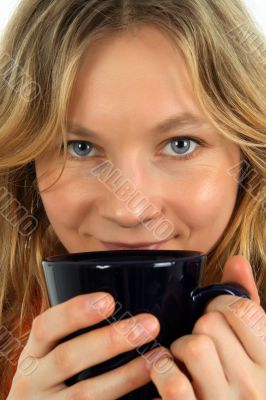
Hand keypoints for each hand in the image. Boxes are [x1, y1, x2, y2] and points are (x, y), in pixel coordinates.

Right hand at [7, 292, 159, 398]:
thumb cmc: (51, 381)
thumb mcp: (48, 358)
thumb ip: (72, 338)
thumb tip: (117, 306)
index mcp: (31, 355)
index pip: (45, 327)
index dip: (74, 312)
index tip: (108, 300)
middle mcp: (32, 382)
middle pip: (68, 358)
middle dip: (111, 340)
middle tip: (150, 324)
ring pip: (86, 394)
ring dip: (126, 374)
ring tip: (158, 357)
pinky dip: (123, 399)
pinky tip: (150, 392)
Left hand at [146, 256, 265, 398]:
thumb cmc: (244, 389)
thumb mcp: (257, 350)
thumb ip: (249, 303)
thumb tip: (237, 260)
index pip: (244, 310)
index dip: (221, 306)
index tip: (215, 317)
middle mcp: (257, 386)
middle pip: (212, 324)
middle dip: (199, 327)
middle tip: (200, 343)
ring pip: (194, 345)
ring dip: (180, 348)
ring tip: (185, 361)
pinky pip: (173, 380)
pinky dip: (163, 371)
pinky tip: (167, 375)